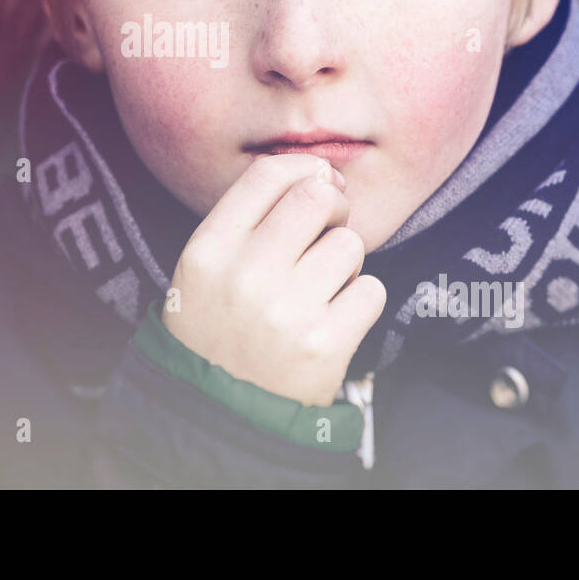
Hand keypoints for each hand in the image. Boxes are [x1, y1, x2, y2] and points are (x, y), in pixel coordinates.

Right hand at [161, 153, 386, 406]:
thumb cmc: (220, 326)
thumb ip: (252, 217)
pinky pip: (371, 290)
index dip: (304, 168)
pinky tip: (335, 317)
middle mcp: (245, 274)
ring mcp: (286, 311)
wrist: (221, 411)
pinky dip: (360, 300)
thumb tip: (325, 173)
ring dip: (344, 262)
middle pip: (317, 197)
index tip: (319, 181)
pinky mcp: (325, 344)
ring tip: (320, 289)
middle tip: (328, 230)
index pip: (267, 174)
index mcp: (209, 249)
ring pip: (349, 244)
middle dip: (334, 207)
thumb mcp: (207, 266)